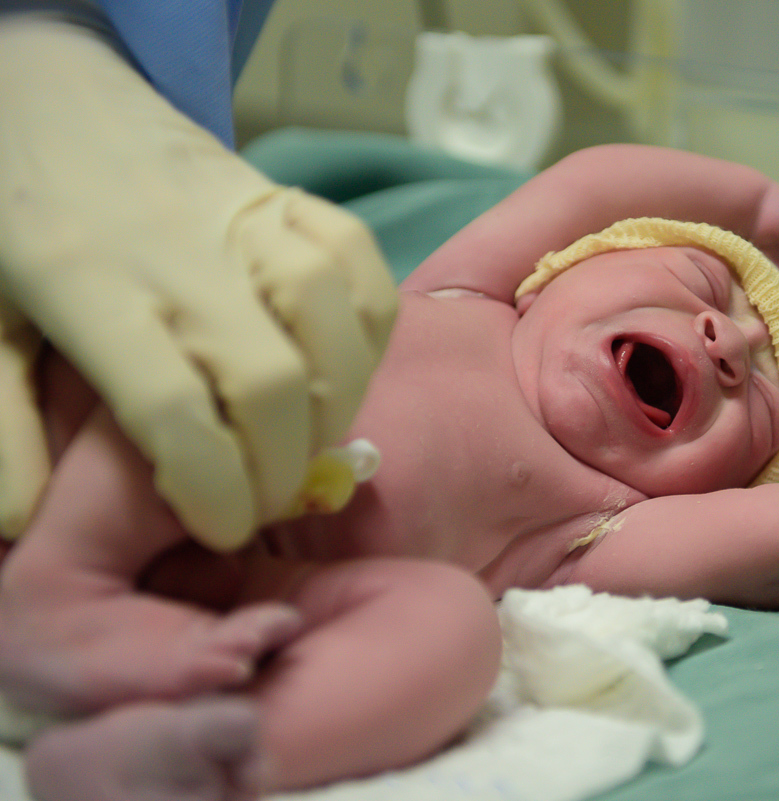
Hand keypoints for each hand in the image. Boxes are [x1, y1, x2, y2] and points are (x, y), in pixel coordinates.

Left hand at [0, 19, 396, 547]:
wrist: (45, 91)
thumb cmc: (10, 215)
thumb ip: (0, 422)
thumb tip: (26, 522)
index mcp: (81, 283)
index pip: (173, 407)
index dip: (213, 487)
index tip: (221, 526)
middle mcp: (175, 248)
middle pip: (268, 376)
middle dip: (282, 465)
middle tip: (267, 500)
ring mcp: (240, 211)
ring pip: (328, 311)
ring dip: (338, 397)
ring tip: (312, 438)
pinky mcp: (282, 191)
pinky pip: (356, 253)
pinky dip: (370, 319)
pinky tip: (346, 363)